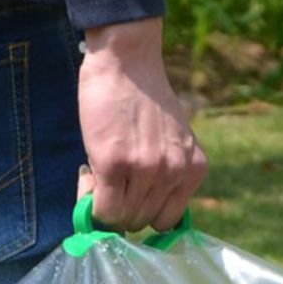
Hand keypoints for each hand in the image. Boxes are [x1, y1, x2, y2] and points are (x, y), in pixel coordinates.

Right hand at [76, 17, 206, 231]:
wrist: (127, 61)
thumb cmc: (144, 101)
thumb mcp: (172, 142)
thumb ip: (166, 175)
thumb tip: (138, 214)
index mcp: (194, 169)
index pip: (166, 222)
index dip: (142, 213)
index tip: (129, 196)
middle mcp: (174, 172)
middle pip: (141, 222)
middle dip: (121, 208)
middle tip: (108, 181)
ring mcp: (147, 169)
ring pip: (121, 218)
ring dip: (103, 203)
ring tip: (99, 173)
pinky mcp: (115, 164)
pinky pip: (102, 209)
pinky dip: (89, 201)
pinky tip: (88, 174)